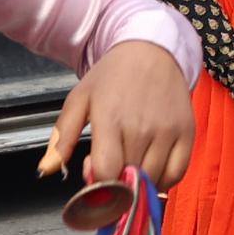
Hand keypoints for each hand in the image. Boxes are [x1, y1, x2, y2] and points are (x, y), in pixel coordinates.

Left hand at [56, 39, 197, 191]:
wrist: (150, 51)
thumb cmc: (112, 76)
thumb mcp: (79, 100)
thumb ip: (61, 138)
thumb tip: (46, 170)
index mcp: (110, 118)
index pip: (107, 172)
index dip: (98, 183)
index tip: (95, 175)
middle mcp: (141, 127)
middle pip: (130, 180)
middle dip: (117, 182)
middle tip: (113, 164)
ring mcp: (167, 131)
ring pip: (153, 181)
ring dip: (140, 183)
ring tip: (131, 162)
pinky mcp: (187, 133)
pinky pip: (176, 174)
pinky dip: (163, 179)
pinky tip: (151, 165)